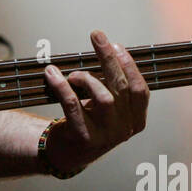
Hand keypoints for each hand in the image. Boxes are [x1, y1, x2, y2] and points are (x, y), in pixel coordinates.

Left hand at [41, 31, 148, 174]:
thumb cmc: (89, 122)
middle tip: (96, 36)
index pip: (140, 90)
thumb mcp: (107, 108)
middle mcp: (124, 129)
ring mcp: (105, 136)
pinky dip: (61, 86)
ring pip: (103, 98)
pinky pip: (73, 105)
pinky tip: (52, 73)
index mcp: (136, 120)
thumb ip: (112, 86)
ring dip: (87, 78)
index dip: (129, 65)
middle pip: (121, 88)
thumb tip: (106, 48)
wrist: (68, 154)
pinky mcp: (83, 138)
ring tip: (73, 73)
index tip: (116, 44)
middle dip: (108, 58)